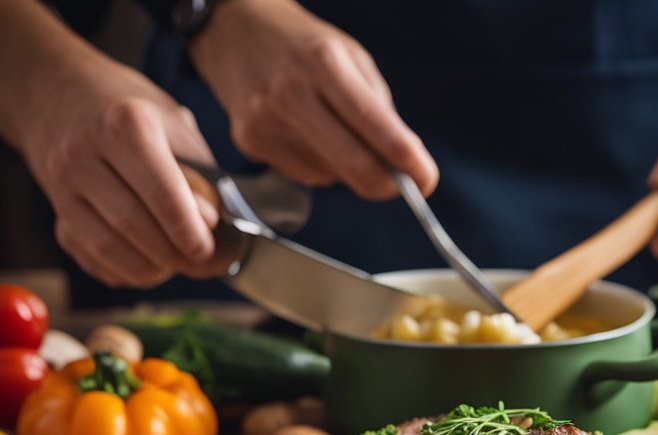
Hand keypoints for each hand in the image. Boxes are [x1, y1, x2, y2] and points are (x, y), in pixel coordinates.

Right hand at [19, 61, 223, 287]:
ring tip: (175, 265)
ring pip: (106, 246)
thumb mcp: (175, 125)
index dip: (190, 231)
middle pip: (133, 224)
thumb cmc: (132, 112)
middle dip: (173, 255)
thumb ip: (198, 174)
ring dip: (148, 268)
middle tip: (201, 264)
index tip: (210, 249)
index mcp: (125, 125)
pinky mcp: (55, 209)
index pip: (162, 193)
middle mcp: (84, 152)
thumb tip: (213, 224)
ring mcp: (61, 183)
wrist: (59, 93)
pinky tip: (147, 264)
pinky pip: (88, 254)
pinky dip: (122, 270)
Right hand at [189, 0, 436, 198]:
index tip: (426, 180)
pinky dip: (319, 165)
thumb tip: (401, 162)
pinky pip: (304, 175)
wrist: (231, 27)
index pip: (376, 127)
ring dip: (347, 168)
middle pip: (354, 165)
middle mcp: (291, 93)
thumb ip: (378, 107)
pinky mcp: (249, 141)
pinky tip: (306, 134)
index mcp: (324, 63)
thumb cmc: (301, 43)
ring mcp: (265, 120)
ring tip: (332, 131)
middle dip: (386, 185)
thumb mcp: (349, 56)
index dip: (408, 162)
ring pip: (331, 176)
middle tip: (401, 184)